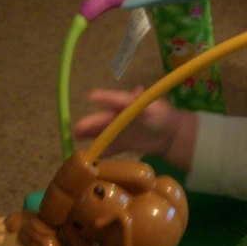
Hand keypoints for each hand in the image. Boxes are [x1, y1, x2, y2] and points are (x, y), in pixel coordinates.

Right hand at [73, 87, 195, 169]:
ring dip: (90, 135)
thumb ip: (142, 102)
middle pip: (104, 119)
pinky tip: (91, 155)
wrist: (171, 135)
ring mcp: (120, 131)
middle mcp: (120, 116)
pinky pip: (110, 148)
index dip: (103, 98)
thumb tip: (137, 89)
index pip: (114, 100)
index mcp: (127, 104)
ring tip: (75, 137)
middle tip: (76, 127)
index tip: (89, 96)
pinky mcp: (123, 144)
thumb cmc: (162, 116)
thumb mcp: (153, 107)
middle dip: (90, 123)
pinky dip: (102, 151)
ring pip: (103, 133)